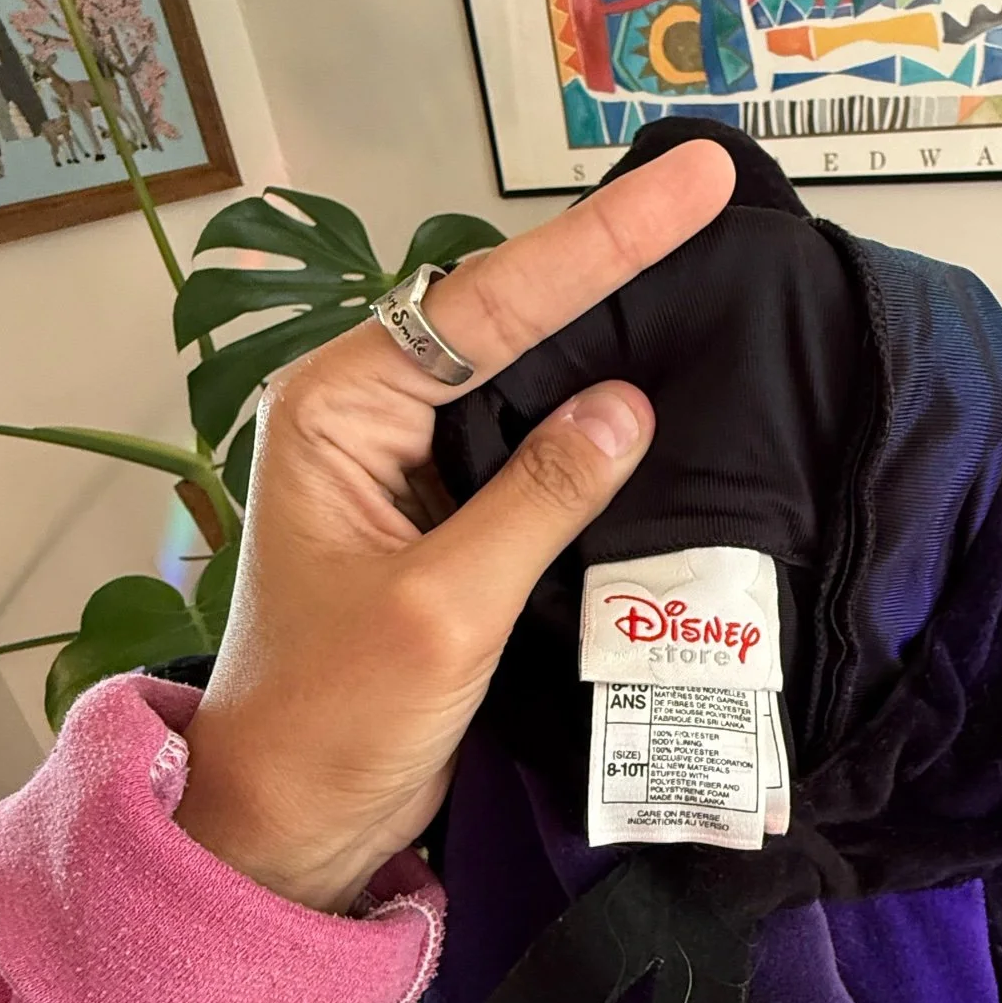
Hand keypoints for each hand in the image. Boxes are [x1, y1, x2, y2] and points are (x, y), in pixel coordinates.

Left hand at [174, 141, 735, 911]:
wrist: (293, 819)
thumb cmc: (337, 716)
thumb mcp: (445, 607)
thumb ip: (537, 499)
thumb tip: (628, 405)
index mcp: (336, 409)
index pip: (485, 305)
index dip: (600, 242)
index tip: (691, 183)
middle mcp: (364, 412)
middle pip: (502, 310)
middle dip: (605, 256)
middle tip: (708, 193)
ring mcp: (403, 460)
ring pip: (521, 365)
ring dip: (604, 321)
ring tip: (700, 249)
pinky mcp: (442, 511)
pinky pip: (528, 434)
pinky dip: (592, 406)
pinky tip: (659, 375)